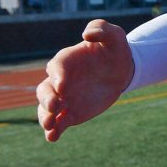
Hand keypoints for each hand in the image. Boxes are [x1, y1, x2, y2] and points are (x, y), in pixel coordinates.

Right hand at [36, 20, 133, 141]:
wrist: (122, 70)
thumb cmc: (114, 50)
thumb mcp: (114, 35)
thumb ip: (101, 29)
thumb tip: (86, 34)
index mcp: (66, 60)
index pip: (56, 68)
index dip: (58, 76)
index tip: (63, 87)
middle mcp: (60, 80)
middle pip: (45, 90)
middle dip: (47, 99)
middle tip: (55, 106)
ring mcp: (64, 98)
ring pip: (46, 108)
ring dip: (45, 117)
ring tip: (49, 125)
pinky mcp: (71, 112)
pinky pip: (59, 122)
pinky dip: (53, 130)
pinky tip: (52, 138)